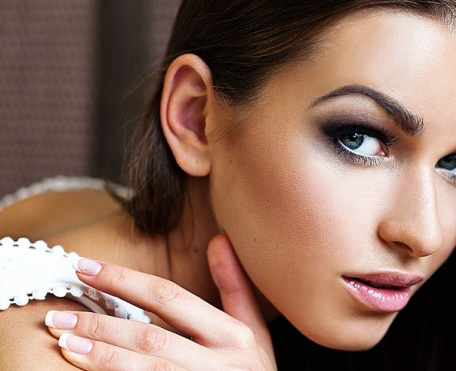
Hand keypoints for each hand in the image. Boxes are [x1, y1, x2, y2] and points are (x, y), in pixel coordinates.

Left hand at [45, 234, 275, 369]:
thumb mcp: (253, 331)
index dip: (125, 281)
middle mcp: (219, 363)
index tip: (87, 268)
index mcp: (232, 335)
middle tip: (59, 314)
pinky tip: (86, 370)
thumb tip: (219, 239)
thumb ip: (235, 287)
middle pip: (150, 337)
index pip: (170, 298)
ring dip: (101, 356)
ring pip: (145, 369)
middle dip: (101, 323)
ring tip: (64, 342)